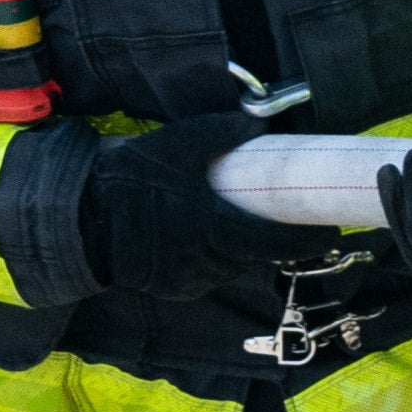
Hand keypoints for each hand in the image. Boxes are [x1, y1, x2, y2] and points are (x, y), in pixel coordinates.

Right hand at [78, 109, 358, 308]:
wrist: (78, 221)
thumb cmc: (129, 180)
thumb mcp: (174, 145)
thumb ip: (220, 133)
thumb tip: (256, 122)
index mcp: (216, 228)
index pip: (279, 243)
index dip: (310, 240)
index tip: (332, 231)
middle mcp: (208, 262)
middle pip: (257, 256)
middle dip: (275, 241)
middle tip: (289, 221)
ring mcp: (189, 280)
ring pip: (232, 267)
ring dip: (242, 249)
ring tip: (240, 223)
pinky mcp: (172, 289)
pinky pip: (206, 275)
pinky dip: (213, 259)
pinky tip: (204, 238)